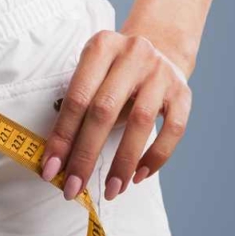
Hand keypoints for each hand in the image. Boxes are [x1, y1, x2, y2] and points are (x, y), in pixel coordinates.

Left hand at [39, 30, 191, 201]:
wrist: (159, 48)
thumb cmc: (113, 71)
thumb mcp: (93, 72)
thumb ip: (78, 105)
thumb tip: (58, 157)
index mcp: (101, 46)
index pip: (76, 98)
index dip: (62, 137)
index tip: (50, 169)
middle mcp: (132, 54)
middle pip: (104, 111)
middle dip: (85, 155)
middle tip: (73, 187)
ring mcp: (161, 73)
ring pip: (140, 123)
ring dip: (122, 162)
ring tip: (110, 189)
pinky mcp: (183, 92)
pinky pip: (173, 130)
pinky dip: (156, 156)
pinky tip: (138, 175)